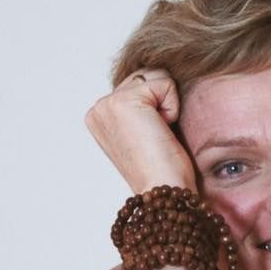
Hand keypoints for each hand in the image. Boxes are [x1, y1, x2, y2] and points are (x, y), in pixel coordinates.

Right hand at [85, 69, 195, 193]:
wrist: (165, 193)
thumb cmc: (165, 170)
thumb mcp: (146, 131)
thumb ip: (142, 106)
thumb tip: (159, 80)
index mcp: (100, 117)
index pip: (140, 84)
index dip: (157, 108)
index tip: (151, 139)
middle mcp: (98, 108)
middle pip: (147, 76)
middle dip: (162, 104)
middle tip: (157, 138)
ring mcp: (107, 103)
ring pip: (156, 76)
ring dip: (168, 106)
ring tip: (159, 135)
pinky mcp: (124, 101)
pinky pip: (165, 83)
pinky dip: (172, 108)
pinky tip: (162, 132)